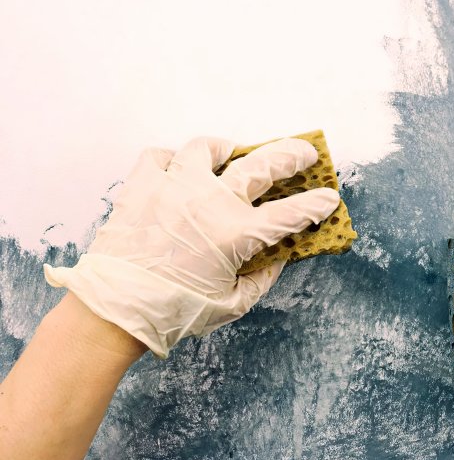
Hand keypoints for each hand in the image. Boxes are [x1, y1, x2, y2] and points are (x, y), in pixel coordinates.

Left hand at [44, 137, 338, 357]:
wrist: (117, 310)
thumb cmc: (177, 311)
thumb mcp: (233, 303)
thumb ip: (261, 278)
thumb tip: (278, 258)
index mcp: (237, 234)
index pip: (290, 214)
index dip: (315, 205)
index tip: (329, 197)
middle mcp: (211, 202)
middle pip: (261, 166)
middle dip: (291, 156)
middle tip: (305, 152)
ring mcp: (175, 188)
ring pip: (206, 149)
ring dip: (225, 148)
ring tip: (231, 150)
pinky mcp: (142, 185)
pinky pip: (159, 156)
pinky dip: (171, 159)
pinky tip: (177, 167)